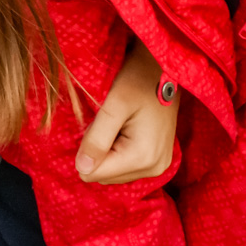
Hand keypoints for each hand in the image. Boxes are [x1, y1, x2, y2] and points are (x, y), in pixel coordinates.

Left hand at [75, 38, 177, 183]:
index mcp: (143, 158)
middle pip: (103, 176)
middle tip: (109, 122)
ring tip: (119, 124)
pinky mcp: (158, 162)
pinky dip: (118, 150)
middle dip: (97, 150)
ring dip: (107, 150)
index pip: (94, 174)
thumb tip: (81, 170)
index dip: (87, 149)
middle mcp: (154, 169)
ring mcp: (159, 167)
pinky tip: (126, 129)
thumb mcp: (113, 106)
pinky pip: (125, 167)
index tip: (100, 125)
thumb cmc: (138, 80)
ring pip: (112, 172)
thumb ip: (96, 139)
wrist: (164, 69)